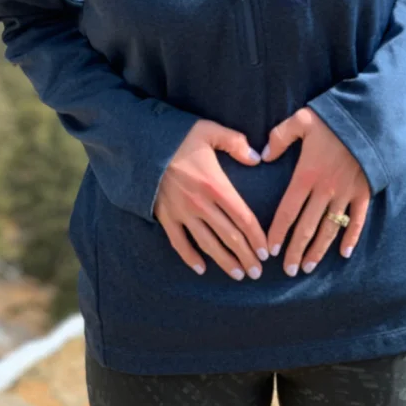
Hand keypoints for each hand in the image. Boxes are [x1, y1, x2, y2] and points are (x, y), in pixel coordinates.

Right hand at [154, 120, 268, 280]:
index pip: (243, 218)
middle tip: (257, 272)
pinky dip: (190, 257)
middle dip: (246, 256)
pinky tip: (201, 269)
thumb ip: (236, 143)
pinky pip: (179, 242)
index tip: (265, 252)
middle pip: (229, 236)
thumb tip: (256, 158)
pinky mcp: (165, 217)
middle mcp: (201, 204)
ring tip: (238, 275)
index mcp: (216, 185)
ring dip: (224, 262)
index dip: (257, 237)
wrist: (140, 145)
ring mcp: (182, 213)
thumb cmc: (178, 136)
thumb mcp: (210, 131)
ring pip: (207, 244)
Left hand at [262, 108, 369, 276]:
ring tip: (307, 267)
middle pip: (306, 227)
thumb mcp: (301, 120)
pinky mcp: (364, 192)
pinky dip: (351, 237)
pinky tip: (344, 253)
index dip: (278, 233)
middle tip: (287, 270)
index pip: (287, 212)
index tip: (270, 250)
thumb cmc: (333, 119)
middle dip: (295, 250)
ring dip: (318, 250)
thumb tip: (262, 155)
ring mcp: (346, 194)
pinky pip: (357, 220)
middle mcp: (325, 190)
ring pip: (329, 229)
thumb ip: (280, 137)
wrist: (371, 119)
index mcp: (306, 176)